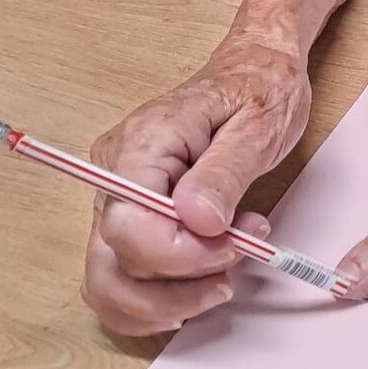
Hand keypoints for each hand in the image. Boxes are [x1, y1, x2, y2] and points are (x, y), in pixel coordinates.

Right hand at [81, 38, 310, 335]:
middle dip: (177, 285)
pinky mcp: (129, 214)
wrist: (255, 68)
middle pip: (113, 263)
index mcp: (143, 144)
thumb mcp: (258, 125)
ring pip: (108, 281)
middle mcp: (114, 171)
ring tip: (222, 278)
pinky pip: (120, 274)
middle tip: (235, 266)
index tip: (235, 245)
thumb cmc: (258, 88)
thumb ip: (225, 175)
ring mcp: (115, 195)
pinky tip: (195, 287)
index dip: (181, 255)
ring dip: (165, 300)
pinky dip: (154, 298)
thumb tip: (198, 222)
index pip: (129, 226)